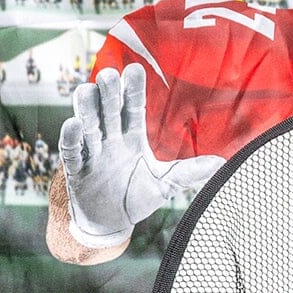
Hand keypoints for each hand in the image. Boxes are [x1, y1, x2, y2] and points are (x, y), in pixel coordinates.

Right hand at [52, 66, 174, 251]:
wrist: (111, 223)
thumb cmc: (136, 197)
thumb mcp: (164, 185)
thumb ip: (188, 173)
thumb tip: (221, 164)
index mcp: (132, 135)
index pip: (133, 106)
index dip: (133, 89)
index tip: (135, 69)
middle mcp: (111, 137)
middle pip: (109, 108)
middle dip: (108, 91)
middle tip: (110, 75)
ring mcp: (93, 151)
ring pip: (87, 122)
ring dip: (87, 107)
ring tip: (88, 91)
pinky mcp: (76, 168)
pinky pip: (72, 150)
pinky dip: (71, 137)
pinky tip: (74, 124)